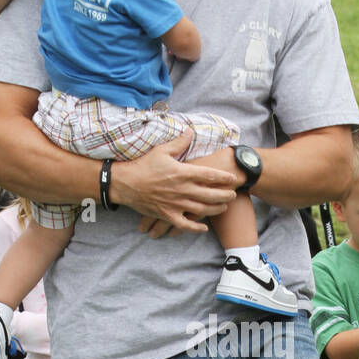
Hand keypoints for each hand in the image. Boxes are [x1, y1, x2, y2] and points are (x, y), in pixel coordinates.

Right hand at [112, 138, 239, 233]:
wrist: (125, 183)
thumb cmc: (143, 165)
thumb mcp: (161, 151)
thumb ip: (179, 142)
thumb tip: (191, 130)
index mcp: (182, 173)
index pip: (208, 175)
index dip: (223, 177)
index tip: (233, 178)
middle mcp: (181, 190)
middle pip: (210, 194)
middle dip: (224, 195)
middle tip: (233, 194)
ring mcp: (175, 204)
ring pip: (201, 210)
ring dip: (215, 209)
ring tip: (224, 207)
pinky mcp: (167, 215)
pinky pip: (184, 225)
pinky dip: (195, 228)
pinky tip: (203, 228)